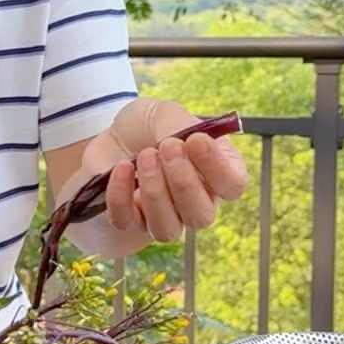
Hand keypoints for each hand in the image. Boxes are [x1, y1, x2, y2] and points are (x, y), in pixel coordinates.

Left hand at [101, 99, 248, 242]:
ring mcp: (163, 217)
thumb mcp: (166, 113)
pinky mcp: (129, 223)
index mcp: (216, 172)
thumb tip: (186, 144)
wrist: (110, 135)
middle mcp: (195, 202)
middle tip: (167, 147)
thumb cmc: (148, 126)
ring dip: (155, 192)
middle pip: (202, 215)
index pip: (233, 186)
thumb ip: (180, 126)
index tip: (196, 141)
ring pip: (168, 229)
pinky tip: (121, 168)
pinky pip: (127, 222)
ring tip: (144, 156)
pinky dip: (121, 195)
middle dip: (183, 182)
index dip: (218, 168)